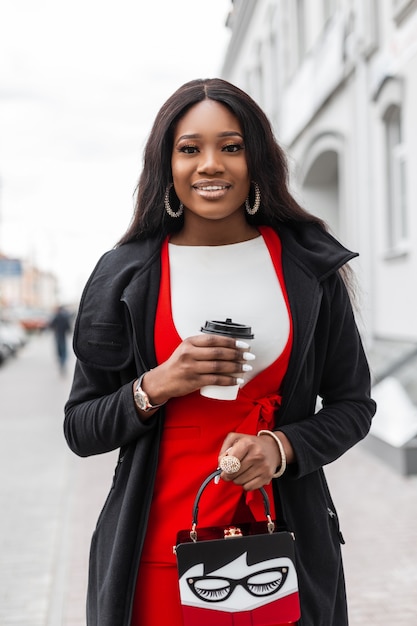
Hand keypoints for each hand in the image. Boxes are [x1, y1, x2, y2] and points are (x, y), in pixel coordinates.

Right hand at [137, 334, 253, 405]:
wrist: (163, 380)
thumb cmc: (178, 364)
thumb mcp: (186, 349)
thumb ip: (202, 345)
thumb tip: (228, 344)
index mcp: (189, 342)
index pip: (214, 340)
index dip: (231, 341)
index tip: (243, 344)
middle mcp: (189, 354)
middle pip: (218, 353)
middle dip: (237, 354)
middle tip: (249, 356)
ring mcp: (191, 368)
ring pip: (218, 366)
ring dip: (236, 367)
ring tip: (246, 368)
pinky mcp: (193, 381)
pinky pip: (215, 380)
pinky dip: (228, 380)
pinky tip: (237, 380)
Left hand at [218, 431, 281, 490]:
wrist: (272, 448)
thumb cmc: (251, 444)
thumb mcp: (235, 438)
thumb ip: (224, 449)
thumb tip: (221, 464)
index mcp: (247, 443)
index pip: (230, 462)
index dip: (224, 467)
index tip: (223, 468)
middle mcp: (257, 455)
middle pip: (233, 473)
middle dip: (228, 474)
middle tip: (229, 471)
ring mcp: (263, 466)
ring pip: (239, 482)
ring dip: (236, 479)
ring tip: (240, 471)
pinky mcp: (267, 476)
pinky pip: (248, 487)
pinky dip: (245, 484)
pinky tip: (247, 476)